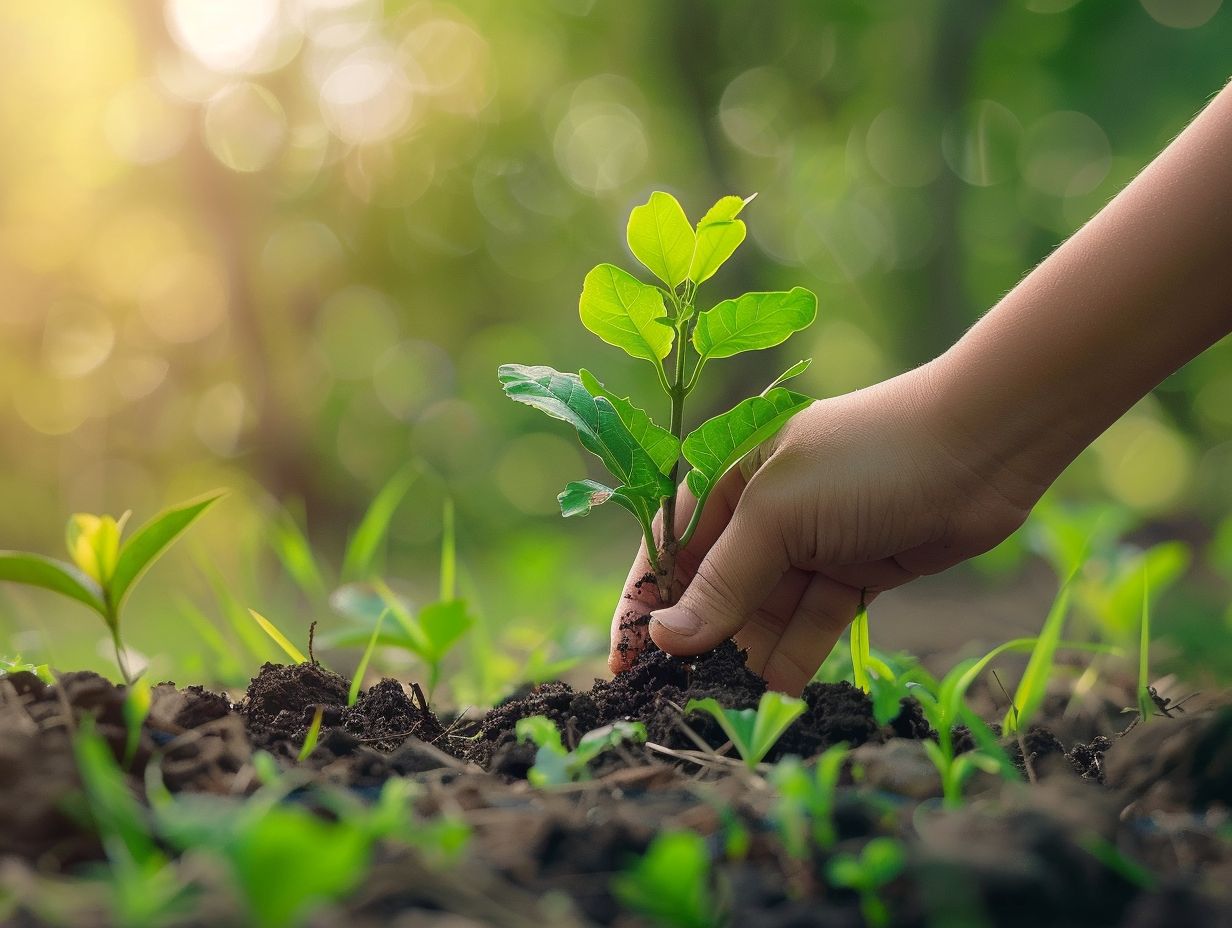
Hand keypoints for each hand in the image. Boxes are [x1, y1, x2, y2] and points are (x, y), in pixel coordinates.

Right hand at [607, 362, 1043, 694]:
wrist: (982, 447)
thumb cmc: (865, 460)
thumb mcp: (780, 516)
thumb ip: (724, 581)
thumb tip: (665, 640)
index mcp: (728, 479)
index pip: (667, 551)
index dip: (645, 608)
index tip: (623, 667)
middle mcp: (762, 514)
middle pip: (714, 590)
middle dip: (697, 642)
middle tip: (677, 701)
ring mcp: (808, 546)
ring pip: (762, 615)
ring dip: (745, 658)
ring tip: (727, 709)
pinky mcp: (851, 575)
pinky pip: (810, 625)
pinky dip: (793, 659)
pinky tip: (775, 698)